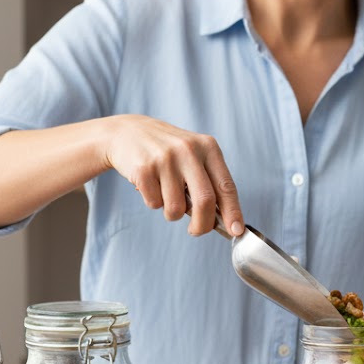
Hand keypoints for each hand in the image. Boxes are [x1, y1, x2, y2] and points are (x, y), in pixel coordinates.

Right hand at [102, 114, 244, 236]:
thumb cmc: (167, 151)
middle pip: (205, 201)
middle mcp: (189, 150)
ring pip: (177, 208)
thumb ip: (209, 181)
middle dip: (203, 225)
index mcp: (208, 147)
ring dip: (172, 213)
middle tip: (196, 231)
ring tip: (166, 195)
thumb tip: (224, 220)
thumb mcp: (194, 155)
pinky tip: (150, 185)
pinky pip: (154, 204)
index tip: (236, 231)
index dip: (233, 212)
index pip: (226, 186)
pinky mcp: (143, 169)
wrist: (127, 131)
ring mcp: (165, 159)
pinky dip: (153, 202)